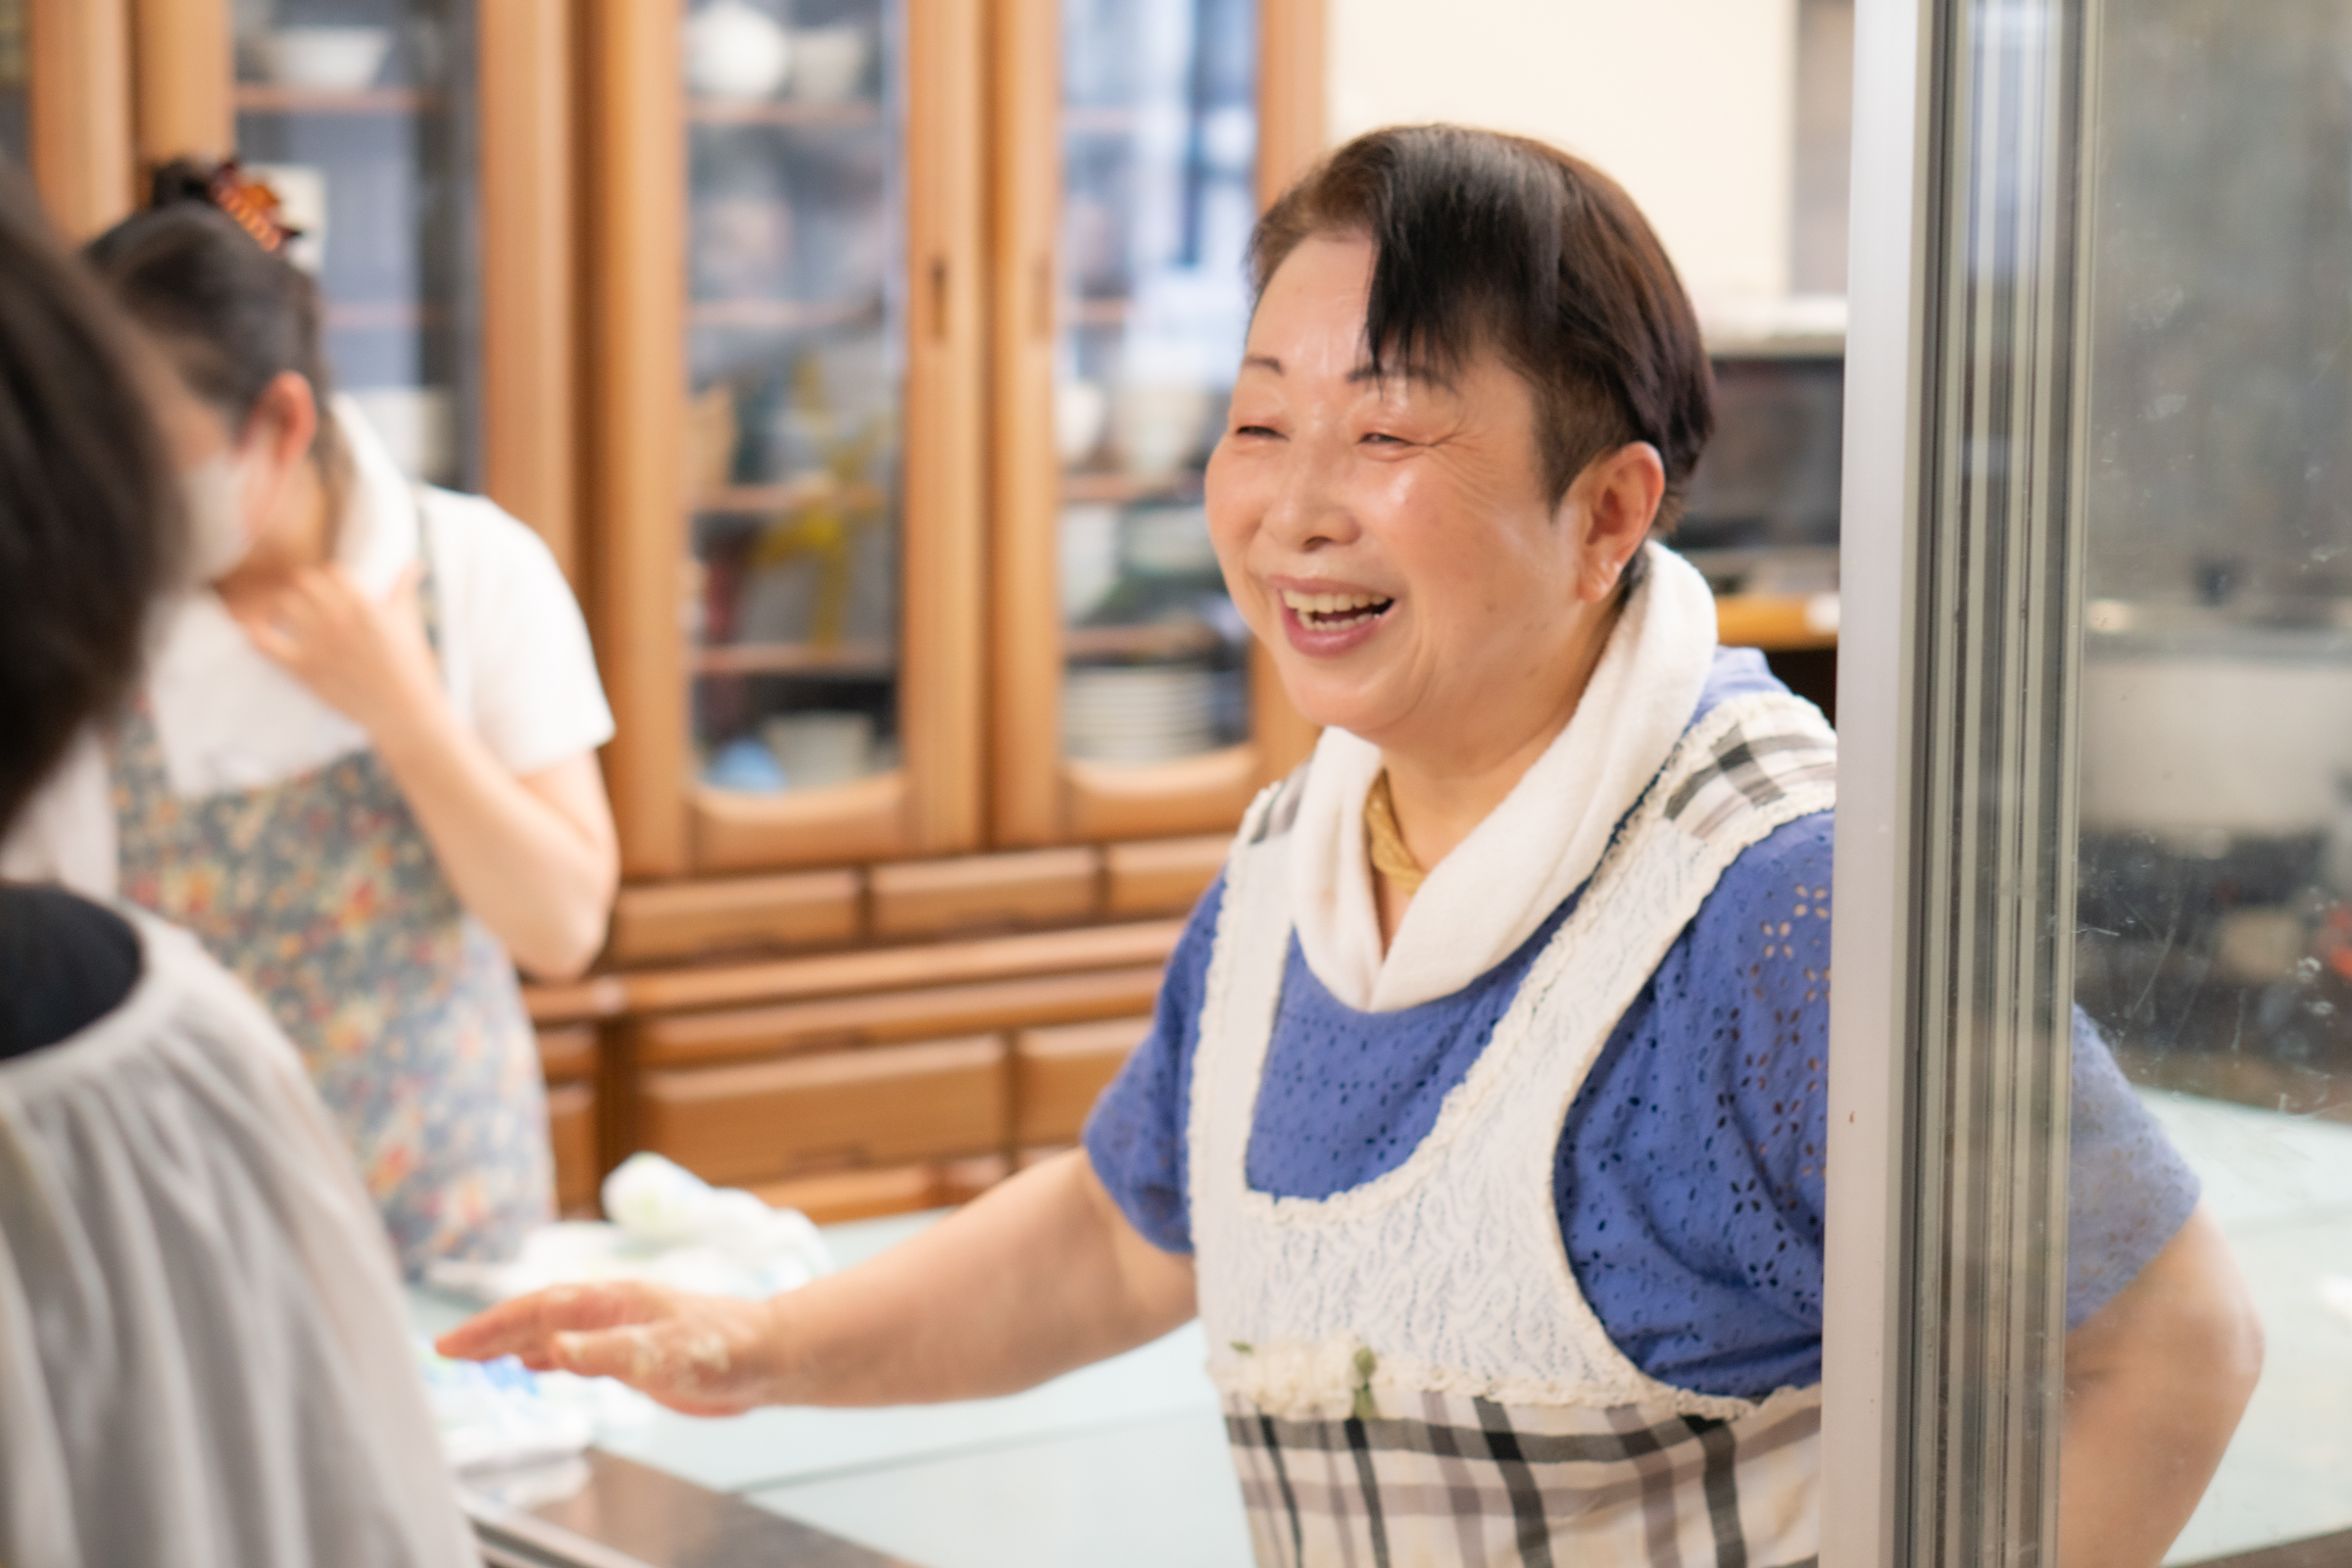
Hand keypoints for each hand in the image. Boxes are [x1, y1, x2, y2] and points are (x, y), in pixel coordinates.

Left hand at [225, 562, 443, 743]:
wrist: (403, 711)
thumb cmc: (410, 666)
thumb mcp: (408, 623)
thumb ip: (405, 589)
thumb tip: (415, 565)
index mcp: (365, 606)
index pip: (333, 572)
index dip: (332, 579)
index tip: (332, 589)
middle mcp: (339, 620)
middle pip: (304, 583)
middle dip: (306, 590)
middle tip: (309, 601)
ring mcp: (319, 645)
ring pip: (284, 606)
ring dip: (286, 609)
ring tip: (290, 617)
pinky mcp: (304, 669)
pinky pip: (265, 643)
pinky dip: (255, 633)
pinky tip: (254, 628)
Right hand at [435, 1282, 792, 1416]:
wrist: (770, 1356)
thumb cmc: (724, 1350)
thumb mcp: (662, 1354)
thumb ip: (607, 1352)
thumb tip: (552, 1348)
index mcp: (613, 1302)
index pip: (537, 1310)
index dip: (492, 1326)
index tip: (449, 1343)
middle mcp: (612, 1310)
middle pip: (537, 1316)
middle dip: (491, 1332)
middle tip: (444, 1351)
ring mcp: (622, 1328)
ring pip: (554, 1330)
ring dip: (513, 1341)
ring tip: (475, 1355)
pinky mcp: (636, 1350)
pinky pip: (578, 1348)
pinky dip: (547, 1354)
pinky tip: (534, 1363)